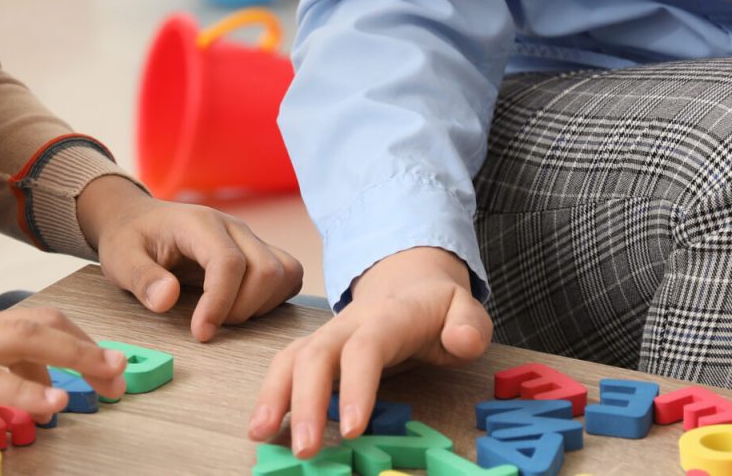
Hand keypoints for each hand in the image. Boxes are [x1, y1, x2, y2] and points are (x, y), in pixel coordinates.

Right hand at [0, 213, 127, 421]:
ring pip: (26, 342)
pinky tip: (53, 402)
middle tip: (120, 372)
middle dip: (85, 349)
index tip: (95, 361)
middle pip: (41, 327)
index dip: (65, 342)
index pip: (25, 326)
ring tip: (110, 375)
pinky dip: (24, 389)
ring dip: (74, 357)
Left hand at [77, 176, 303, 341]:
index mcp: (199, 224)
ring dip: (261, 306)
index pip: (229, 262)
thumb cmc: (129, 239)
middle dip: (242, 310)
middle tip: (208, 325)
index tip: (200, 333)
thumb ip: (142, 279)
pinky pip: (288, 274)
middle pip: (266, 270)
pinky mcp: (257, 251)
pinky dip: (274, 299)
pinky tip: (243, 309)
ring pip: (284, 273)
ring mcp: (249, 238)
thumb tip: (167, 299)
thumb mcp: (120, 259)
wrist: (136, 220)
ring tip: (225, 317)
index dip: (220, 303)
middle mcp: (233, 227)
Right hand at [247, 246, 489, 458]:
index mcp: (390, 315)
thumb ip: (470, 325)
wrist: (411, 282)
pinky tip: (262, 426)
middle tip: (305, 449)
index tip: (352, 431)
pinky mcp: (316, 348)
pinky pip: (287, 365)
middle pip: (318, 353)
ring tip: (260, 435)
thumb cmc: (438, 310)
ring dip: (274, 396)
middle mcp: (349, 322)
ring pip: (293, 356)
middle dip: (306, 401)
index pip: (366, 347)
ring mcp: (329, 334)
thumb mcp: (465, 310)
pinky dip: (270, 394)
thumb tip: (462, 341)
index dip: (356, 386)